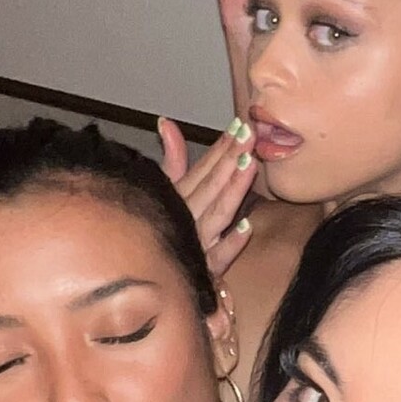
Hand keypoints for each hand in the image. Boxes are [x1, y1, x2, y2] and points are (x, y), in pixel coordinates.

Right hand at [158, 117, 256, 274]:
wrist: (151, 279)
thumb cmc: (164, 230)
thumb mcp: (165, 191)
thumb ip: (172, 159)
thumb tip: (166, 122)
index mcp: (177, 197)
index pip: (203, 169)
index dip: (221, 147)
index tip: (239, 126)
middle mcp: (186, 217)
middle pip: (211, 186)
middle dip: (230, 159)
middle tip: (249, 135)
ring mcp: (197, 244)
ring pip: (217, 214)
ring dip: (232, 191)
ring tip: (249, 166)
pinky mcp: (205, 271)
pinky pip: (219, 256)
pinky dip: (231, 243)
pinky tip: (246, 226)